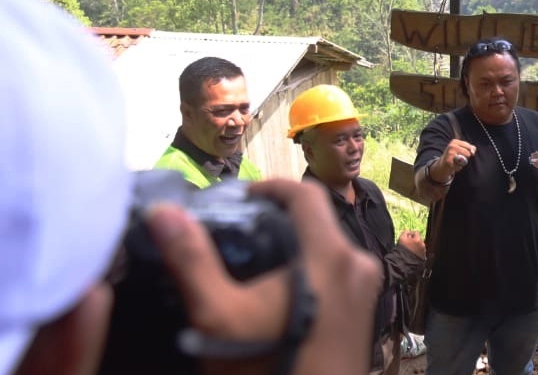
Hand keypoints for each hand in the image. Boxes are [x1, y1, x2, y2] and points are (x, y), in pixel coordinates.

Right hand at [148, 178, 381, 374]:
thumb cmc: (266, 371)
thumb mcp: (218, 317)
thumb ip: (192, 260)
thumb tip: (164, 213)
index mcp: (331, 255)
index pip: (306, 194)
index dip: (271, 186)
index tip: (239, 196)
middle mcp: (358, 265)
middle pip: (318, 221)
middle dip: (279, 220)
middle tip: (238, 230)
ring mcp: (366, 291)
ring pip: (327, 249)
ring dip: (294, 247)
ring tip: (252, 262)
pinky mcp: (365, 314)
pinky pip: (336, 274)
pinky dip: (309, 271)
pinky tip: (276, 294)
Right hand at [398, 230, 425, 258]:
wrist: (405, 263)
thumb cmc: (402, 250)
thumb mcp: (401, 239)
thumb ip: (405, 233)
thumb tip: (407, 232)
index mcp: (418, 239)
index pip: (416, 233)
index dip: (410, 234)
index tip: (406, 237)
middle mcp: (422, 245)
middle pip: (418, 239)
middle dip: (413, 240)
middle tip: (407, 243)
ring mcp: (423, 251)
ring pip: (419, 246)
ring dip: (415, 246)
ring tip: (408, 250)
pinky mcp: (422, 257)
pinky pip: (419, 252)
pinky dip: (416, 252)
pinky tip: (411, 254)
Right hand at [438, 139, 476, 177]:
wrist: (442, 164)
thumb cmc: (454, 156)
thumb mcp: (461, 149)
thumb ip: (470, 148)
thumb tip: (473, 150)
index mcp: (455, 141)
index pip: (468, 146)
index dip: (471, 151)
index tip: (471, 154)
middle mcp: (452, 145)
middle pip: (467, 153)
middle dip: (467, 157)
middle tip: (461, 158)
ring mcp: (449, 153)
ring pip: (464, 159)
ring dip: (462, 163)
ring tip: (457, 162)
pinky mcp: (448, 161)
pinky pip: (459, 166)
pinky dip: (458, 168)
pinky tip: (454, 166)